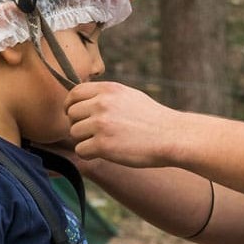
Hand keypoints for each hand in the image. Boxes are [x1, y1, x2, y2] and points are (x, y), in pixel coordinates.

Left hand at [65, 82, 179, 168]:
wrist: (172, 136)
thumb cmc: (153, 120)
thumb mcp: (129, 96)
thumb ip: (106, 96)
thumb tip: (83, 100)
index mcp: (108, 89)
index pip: (74, 93)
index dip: (71, 106)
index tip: (76, 116)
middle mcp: (102, 103)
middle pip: (71, 114)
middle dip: (79, 125)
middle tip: (94, 134)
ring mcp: (101, 124)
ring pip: (74, 133)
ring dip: (85, 141)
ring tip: (104, 143)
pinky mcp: (103, 145)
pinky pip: (80, 151)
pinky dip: (89, 155)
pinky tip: (105, 153)